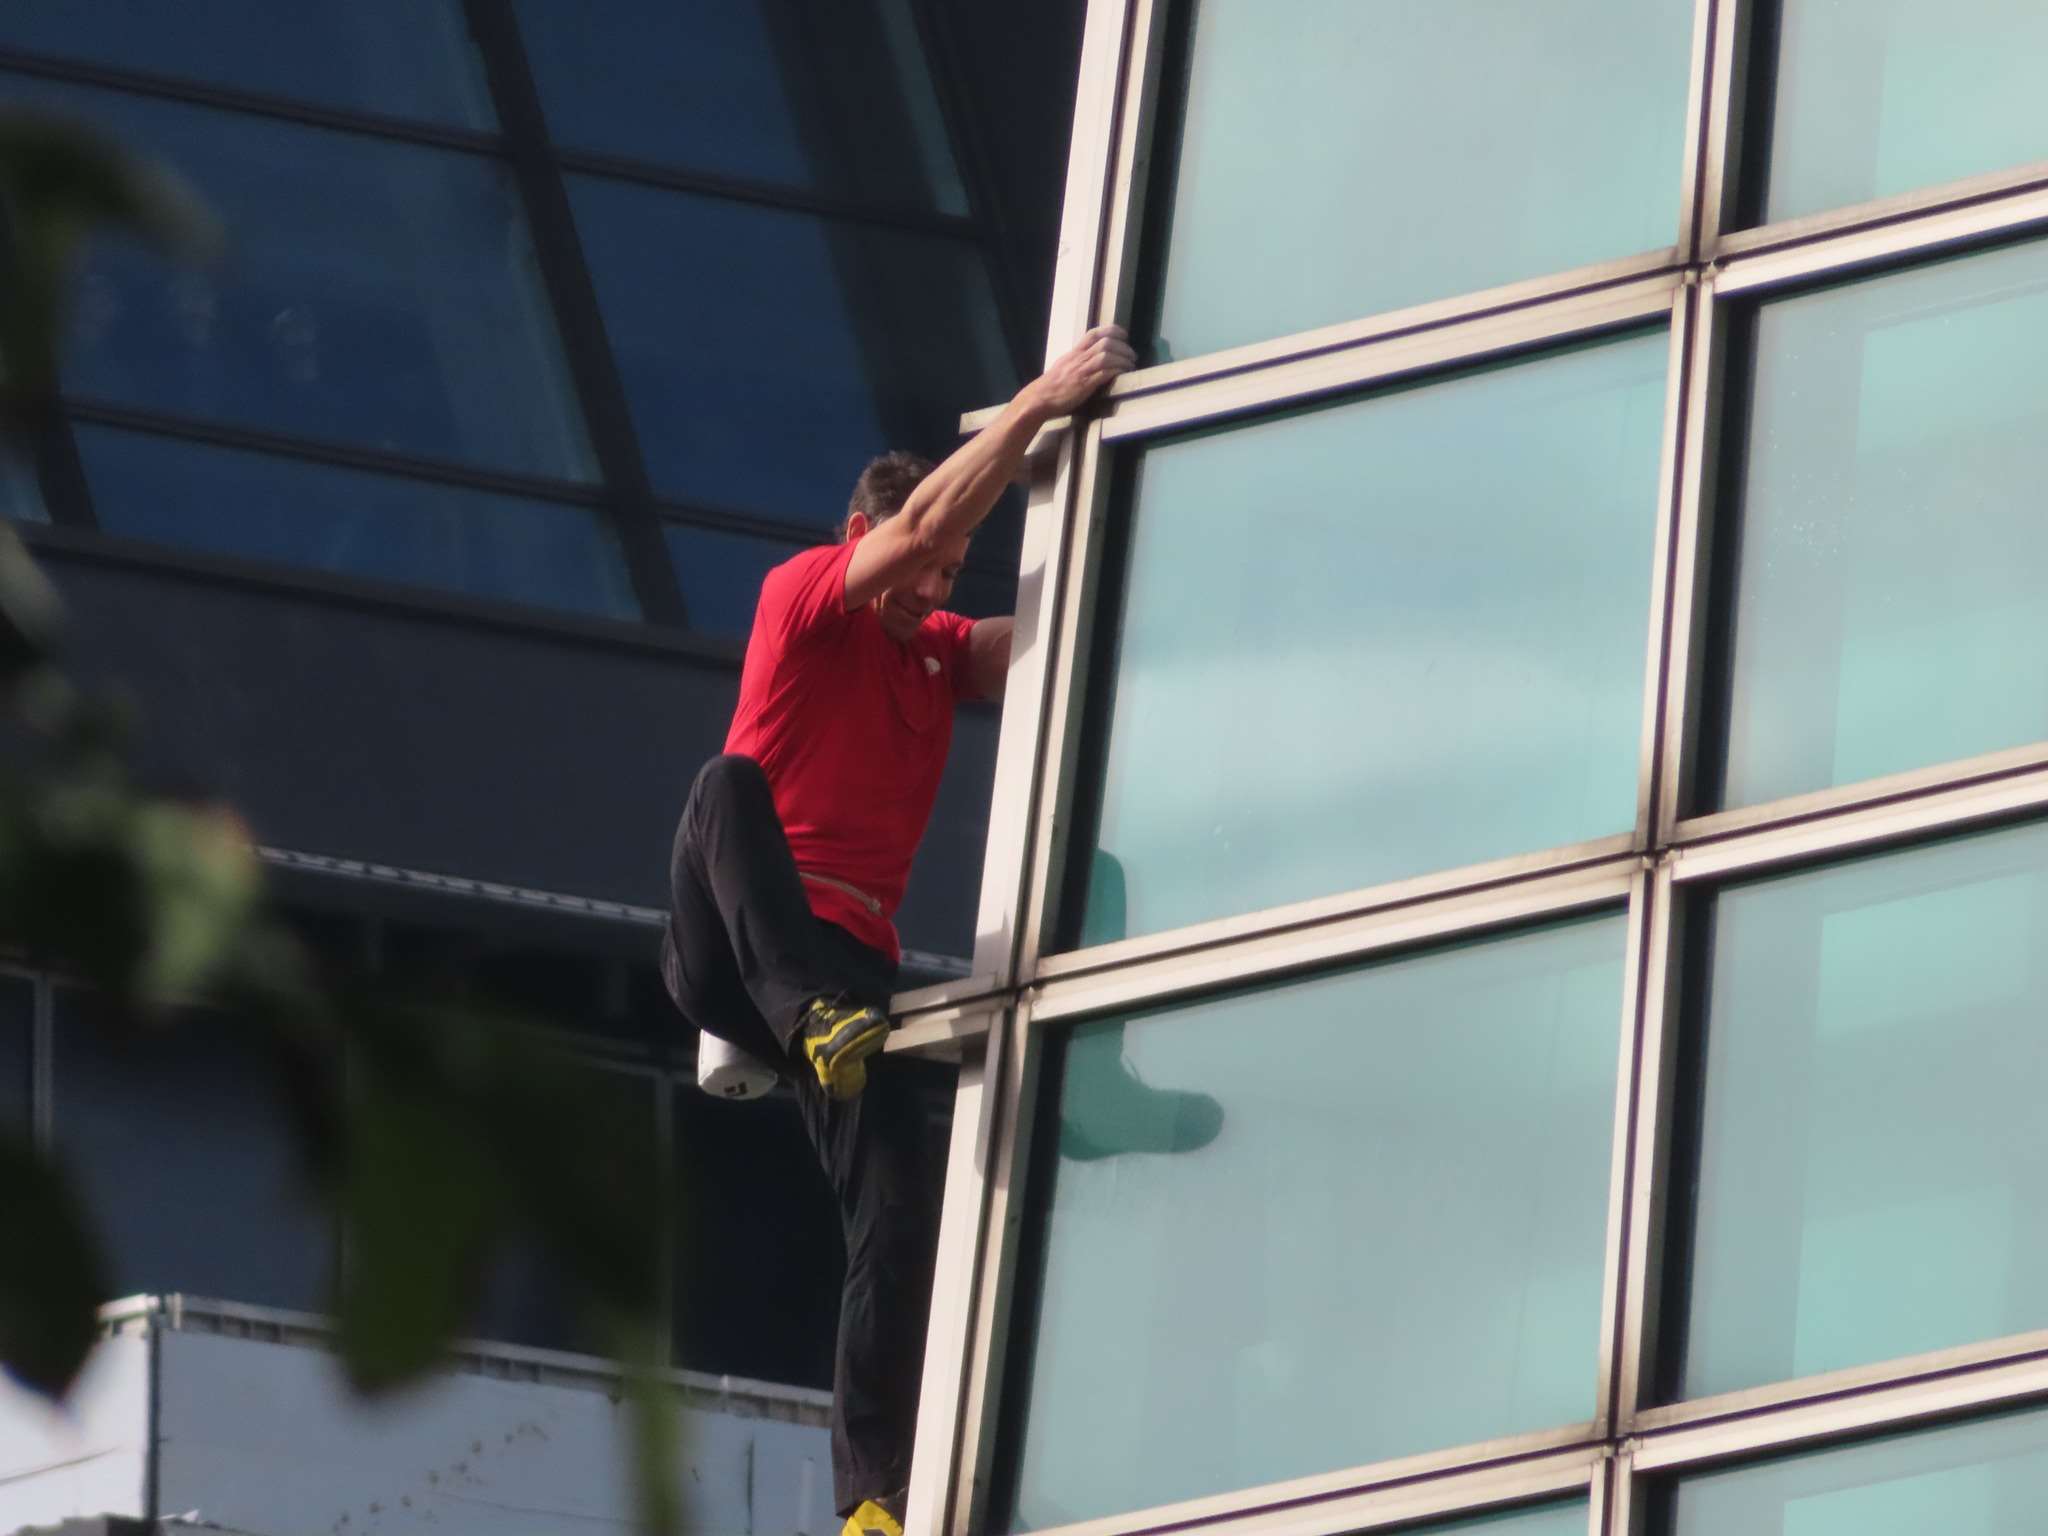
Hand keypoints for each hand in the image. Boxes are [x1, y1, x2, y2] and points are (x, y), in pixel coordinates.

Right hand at [1023, 323, 1137, 415]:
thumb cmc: (1051, 386)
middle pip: (1105, 342)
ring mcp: (1082, 370)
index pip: (1093, 333)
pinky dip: (1118, 369)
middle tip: (1132, 354)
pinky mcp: (1085, 384)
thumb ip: (1077, 360)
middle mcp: (1079, 357)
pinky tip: (1124, 372)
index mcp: (1074, 352)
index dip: (1111, 330)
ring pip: (1107, 355)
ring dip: (1123, 358)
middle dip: (1122, 346)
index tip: (1123, 335)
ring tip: (1131, 364)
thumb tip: (1091, 359)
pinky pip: (1105, 372)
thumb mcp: (1064, 366)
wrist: (1039, 399)